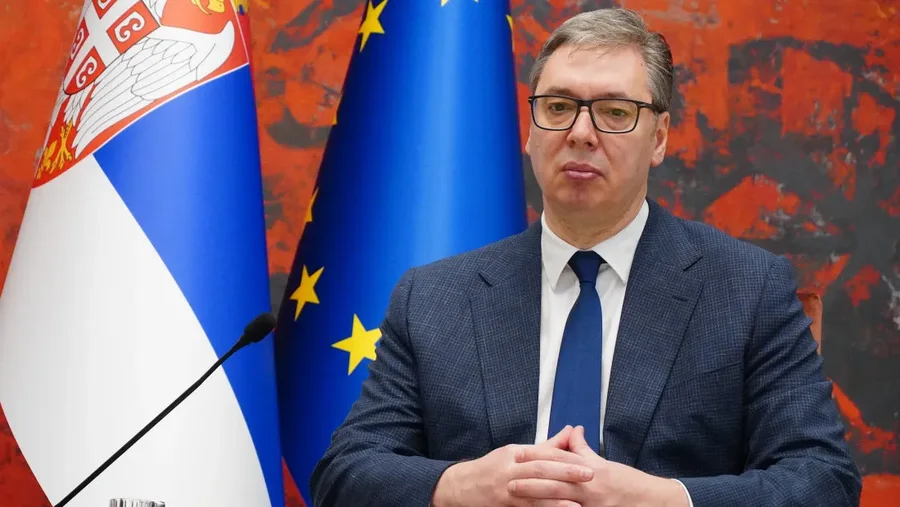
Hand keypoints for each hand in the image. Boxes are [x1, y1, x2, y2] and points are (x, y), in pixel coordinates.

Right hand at [431, 425, 593, 506]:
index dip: (565, 457)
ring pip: (534, 491)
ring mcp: (505, 489)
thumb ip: (544, 447)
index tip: (586, 460)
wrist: (461, 487)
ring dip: (557, 497)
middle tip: (589, 474)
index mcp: (514, 453)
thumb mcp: (513, 453)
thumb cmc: (491, 469)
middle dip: (566, 471)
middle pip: (541, 468)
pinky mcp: (504, 505)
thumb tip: (570, 432)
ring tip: (578, 502)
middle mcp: (510, 469)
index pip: (543, 453)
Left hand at [508, 426, 689, 506]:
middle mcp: (589, 486)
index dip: (536, 456)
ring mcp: (591, 505)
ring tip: (517, 500)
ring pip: (558, 502)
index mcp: (590, 469)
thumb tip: (571, 430)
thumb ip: (583, 449)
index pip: (558, 459)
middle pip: (553, 482)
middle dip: (529, 482)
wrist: (652, 502)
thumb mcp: (604, 463)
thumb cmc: (627, 483)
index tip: (516, 455)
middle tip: (508, 481)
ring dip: (536, 500)